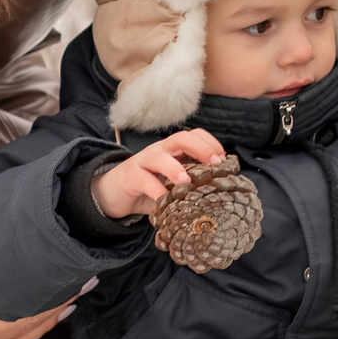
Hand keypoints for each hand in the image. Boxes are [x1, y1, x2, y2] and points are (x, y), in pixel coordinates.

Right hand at [93, 129, 226, 220]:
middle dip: (200, 148)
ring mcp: (143, 161)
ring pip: (159, 157)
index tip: (224, 159)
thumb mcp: (171, 183)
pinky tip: (165, 203)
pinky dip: (156, 192)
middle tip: (215, 164)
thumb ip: (189, 183)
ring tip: (187, 181)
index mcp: (172, 150)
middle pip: (180, 138)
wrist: (114, 192)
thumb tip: (218, 194)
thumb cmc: (148, 187)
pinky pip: (144, 180)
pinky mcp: (131, 176)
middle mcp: (159, 150)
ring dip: (175, 168)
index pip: (193, 135)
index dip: (210, 142)